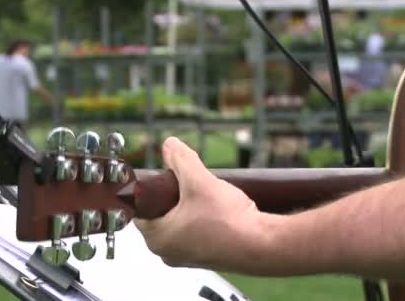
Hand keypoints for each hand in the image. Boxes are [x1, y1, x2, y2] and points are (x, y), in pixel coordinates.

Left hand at [134, 137, 275, 271]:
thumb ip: (181, 160)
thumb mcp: (199, 181)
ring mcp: (186, 258)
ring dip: (187, 206)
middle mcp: (167, 252)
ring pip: (178, 223)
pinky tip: (214, 208)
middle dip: (171, 196)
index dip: (151, 189)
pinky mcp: (205, 258)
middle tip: (187, 183)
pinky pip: (193, 233)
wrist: (263, 245)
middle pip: (159, 214)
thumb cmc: (230, 221)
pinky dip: (199, 219)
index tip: (165, 177)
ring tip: (203, 194)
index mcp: (157, 238)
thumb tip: (169, 145)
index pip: (141, 208)